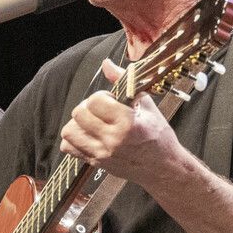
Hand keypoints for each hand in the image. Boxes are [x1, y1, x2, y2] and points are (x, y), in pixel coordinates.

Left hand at [59, 59, 180, 186]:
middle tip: (101, 111)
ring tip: (93, 123)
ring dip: (78, 123)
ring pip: (69, 131)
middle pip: (79, 113)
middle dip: (88, 107)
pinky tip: (88, 135)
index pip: (95, 101)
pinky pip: (68, 148)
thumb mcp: (147, 106)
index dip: (101, 96)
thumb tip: (106, 64)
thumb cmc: (159, 136)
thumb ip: (124, 83)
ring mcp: (101, 153)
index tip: (111, 100)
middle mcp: (112, 140)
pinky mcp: (95, 163)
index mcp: (127, 123)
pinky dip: (74, 139)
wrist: (164, 168)